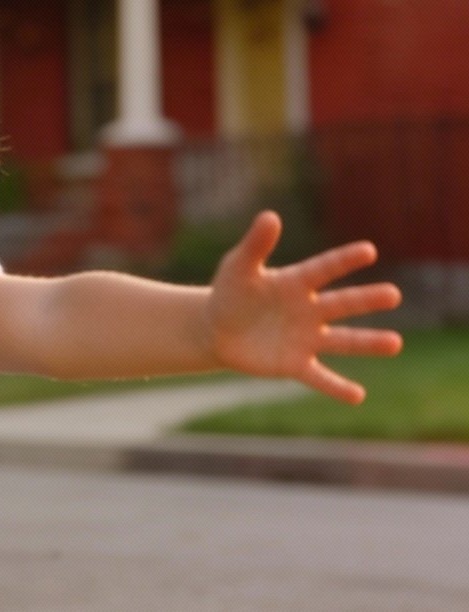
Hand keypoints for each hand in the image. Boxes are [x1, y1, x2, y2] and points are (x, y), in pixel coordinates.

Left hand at [206, 211, 402, 402]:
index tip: (368, 251)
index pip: (324, 269)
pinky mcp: (295, 364)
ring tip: (395, 343)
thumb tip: (270, 216)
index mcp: (297, 282)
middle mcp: (310, 309)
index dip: (344, 260)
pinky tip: (358, 396)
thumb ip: (255, 245)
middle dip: (366, 299)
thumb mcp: (238, 267)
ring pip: (342, 340)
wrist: (216, 329)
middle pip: (342, 304)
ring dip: (367, 342)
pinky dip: (337, 387)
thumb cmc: (231, 292)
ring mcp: (306, 338)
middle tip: (392, 294)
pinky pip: (319, 376)